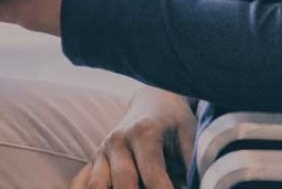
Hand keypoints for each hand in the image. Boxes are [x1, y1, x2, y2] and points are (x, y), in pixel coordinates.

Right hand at [73, 87, 195, 188]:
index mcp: (143, 133)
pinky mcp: (92, 160)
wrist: (153, 101)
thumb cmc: (174, 121)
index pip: (152, 175)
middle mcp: (117, 141)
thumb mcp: (190, 134)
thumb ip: (193, 160)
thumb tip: (202, 184)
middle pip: (122, 183)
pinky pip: (80, 183)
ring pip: (96, 186)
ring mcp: (101, 151)